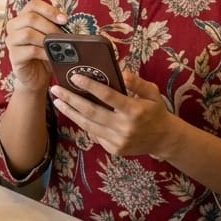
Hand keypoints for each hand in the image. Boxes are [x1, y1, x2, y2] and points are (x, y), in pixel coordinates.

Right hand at [4, 0, 66, 92]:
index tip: (64, 19)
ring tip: (57, 47)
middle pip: (30, 18)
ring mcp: (11, 42)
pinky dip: (44, 53)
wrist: (36, 76)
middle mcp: (13, 27)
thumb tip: (68, 23)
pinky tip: (52, 56)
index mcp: (23, 18)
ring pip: (28, 33)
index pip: (33, 5)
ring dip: (46, 39)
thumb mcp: (51, 38)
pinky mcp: (14, 56)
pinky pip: (30, 51)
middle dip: (50, 26)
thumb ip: (55, 27)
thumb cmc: (44, 54)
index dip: (49, 10)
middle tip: (63, 36)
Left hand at [48, 71, 170, 156]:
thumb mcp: (152, 92)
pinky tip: (73, 113)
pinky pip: (94, 134)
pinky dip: (83, 123)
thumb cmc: (155, 111)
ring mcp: (118, 140)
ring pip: (88, 125)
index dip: (90, 86)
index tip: (74, 77)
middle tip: (56, 90)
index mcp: (135, 110)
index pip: (107, 96)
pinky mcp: (114, 149)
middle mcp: (125, 127)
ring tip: (57, 102)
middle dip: (71, 100)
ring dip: (70, 112)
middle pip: (92, 112)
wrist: (164, 139)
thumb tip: (119, 71)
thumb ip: (136, 82)